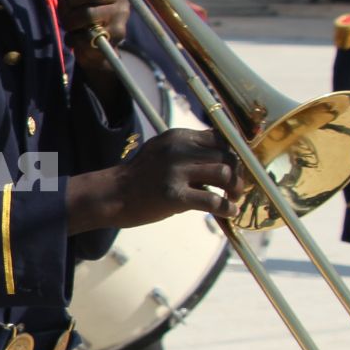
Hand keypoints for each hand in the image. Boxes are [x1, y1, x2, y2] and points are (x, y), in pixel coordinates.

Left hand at [57, 0, 129, 97]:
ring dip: (70, 20)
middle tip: (63, 9)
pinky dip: (73, 38)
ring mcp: (120, 19)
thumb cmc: (83, 12)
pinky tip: (74, 38)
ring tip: (68, 24)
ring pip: (88, 14)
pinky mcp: (114, 37)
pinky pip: (86, 35)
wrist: (94, 48)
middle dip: (70, 1)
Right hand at [68, 127, 240, 232]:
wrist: (111, 195)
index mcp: (177, 137)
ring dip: (236, 188)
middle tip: (238, 187)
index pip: (219, 138)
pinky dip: (227, 207)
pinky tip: (229, 212)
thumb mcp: (162, 152)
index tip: (238, 166)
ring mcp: (175, 172)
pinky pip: (213, 200)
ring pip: (224, 174)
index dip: (234, 153)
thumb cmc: (139, 177)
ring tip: (234, 198)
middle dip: (238, 172)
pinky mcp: (174, 196)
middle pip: (226, 155)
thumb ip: (188, 151)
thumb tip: (221, 161)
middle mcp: (178, 150)